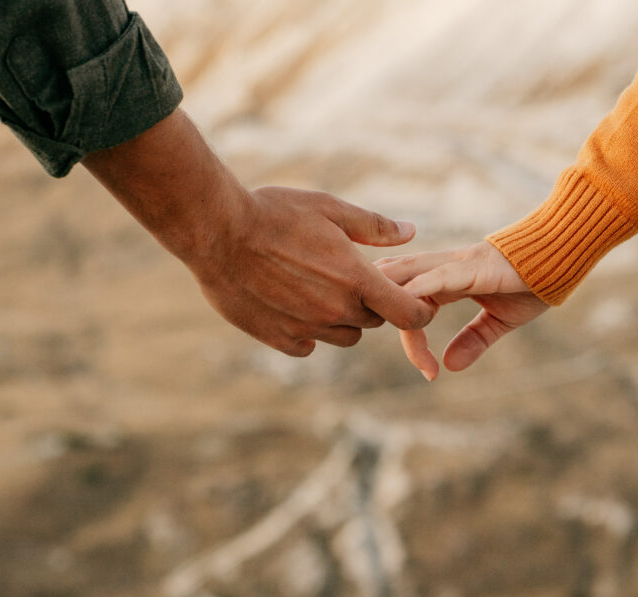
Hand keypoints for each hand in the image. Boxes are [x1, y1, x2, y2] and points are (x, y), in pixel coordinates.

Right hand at [191, 185, 434, 355]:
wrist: (217, 231)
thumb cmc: (275, 212)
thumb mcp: (329, 208)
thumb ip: (373, 226)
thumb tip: (410, 233)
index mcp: (356, 279)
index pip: (408, 314)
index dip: (419, 310)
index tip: (416, 300)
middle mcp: (335, 310)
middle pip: (374, 321)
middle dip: (372, 303)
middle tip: (352, 277)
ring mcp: (306, 328)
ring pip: (344, 336)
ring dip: (342, 319)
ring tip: (321, 288)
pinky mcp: (278, 338)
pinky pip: (308, 347)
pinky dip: (309, 333)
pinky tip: (295, 306)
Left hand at [376, 241, 548, 379]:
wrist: (560, 256)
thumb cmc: (532, 282)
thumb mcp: (499, 321)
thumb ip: (473, 340)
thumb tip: (450, 365)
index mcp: (445, 278)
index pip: (407, 302)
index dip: (410, 338)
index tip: (428, 372)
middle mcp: (442, 268)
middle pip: (391, 278)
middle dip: (369, 301)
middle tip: (356, 328)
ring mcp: (454, 266)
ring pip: (405, 273)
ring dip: (384, 295)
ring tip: (367, 318)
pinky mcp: (471, 268)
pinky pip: (436, 278)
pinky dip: (418, 291)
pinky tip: (406, 307)